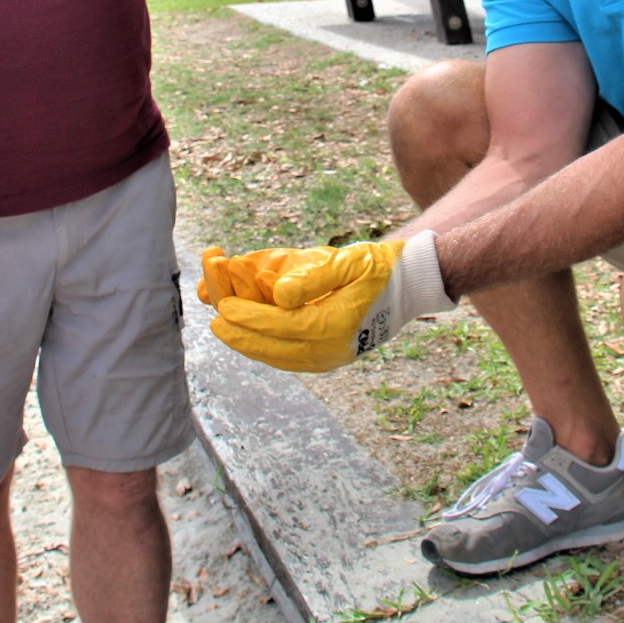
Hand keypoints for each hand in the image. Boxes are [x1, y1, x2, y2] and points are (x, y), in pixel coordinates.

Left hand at [200, 232, 453, 372]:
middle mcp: (330, 349)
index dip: (248, 317)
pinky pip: (289, 359)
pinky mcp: (329, 359)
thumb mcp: (349, 263)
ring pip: (278, 358)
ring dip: (250, 345)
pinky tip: (253, 339)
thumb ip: (313, 277)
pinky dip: (267, 350)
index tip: (222, 308)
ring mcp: (329, 358)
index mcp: (333, 326)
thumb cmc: (377, 268)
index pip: (279, 325)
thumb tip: (277, 295)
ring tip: (227, 331)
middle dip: (240, 335)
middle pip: (273, 348)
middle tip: (215, 323)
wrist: (407, 288)